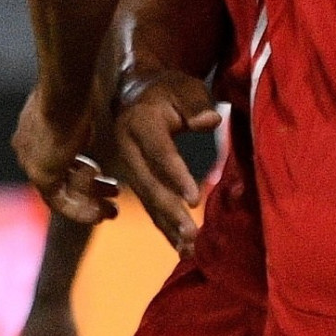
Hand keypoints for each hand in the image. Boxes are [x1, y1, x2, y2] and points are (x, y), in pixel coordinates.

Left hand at [13, 83, 117, 227]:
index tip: (101, 173)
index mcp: (34, 127)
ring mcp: (31, 162)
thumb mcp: (87, 100)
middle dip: (88, 185)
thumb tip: (110, 102)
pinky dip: (81, 210)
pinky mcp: (41, 175)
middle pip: (59, 174)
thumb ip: (92, 111)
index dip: (81, 167)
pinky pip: (60, 202)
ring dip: (88, 203)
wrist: (67, 89)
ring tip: (112, 210)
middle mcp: (27, 147)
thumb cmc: (80, 85)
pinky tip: (102, 214)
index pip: (57, 154)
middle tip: (112, 192)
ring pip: (60, 192)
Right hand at [109, 67, 223, 253]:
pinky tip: (180, 247)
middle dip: (170, 212)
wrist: (136, 92)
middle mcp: (127, 147)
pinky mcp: (134, 179)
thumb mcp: (185, 87)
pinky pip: (149, 206)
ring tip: (189, 249)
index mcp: (140, 122)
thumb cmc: (169, 89)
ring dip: (167, 227)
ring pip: (147, 201)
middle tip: (192, 235)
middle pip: (149, 184)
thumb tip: (208, 122)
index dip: (175, 175)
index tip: (194, 199)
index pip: (159, 152)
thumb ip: (196, 103)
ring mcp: (128, 166)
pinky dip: (164, 227)